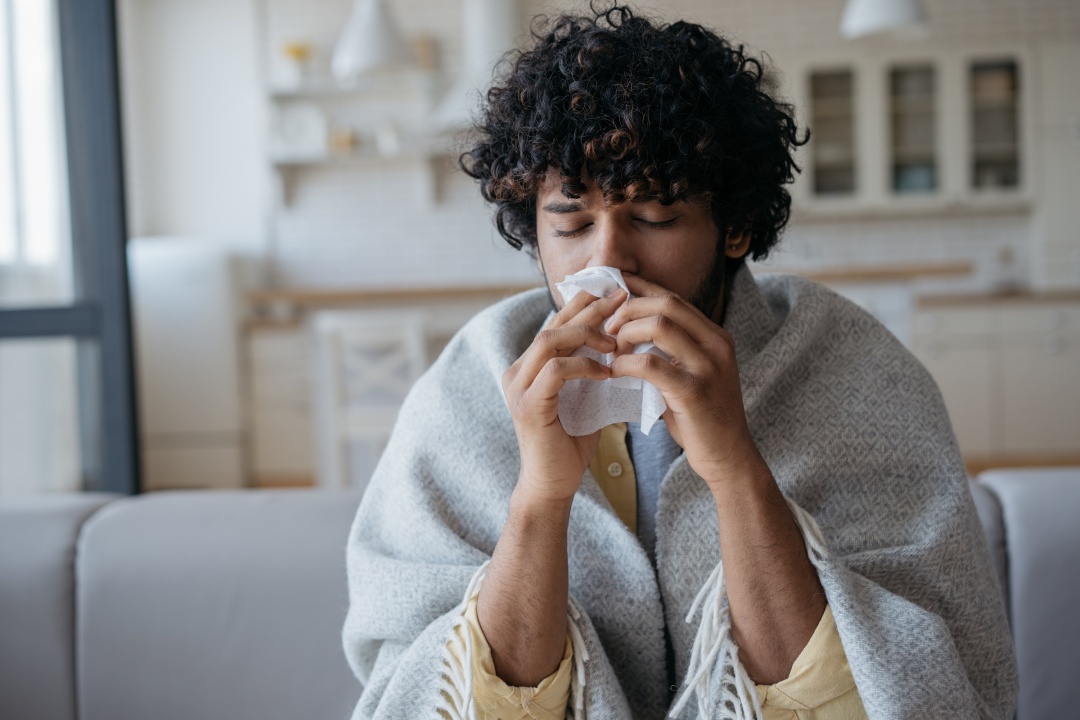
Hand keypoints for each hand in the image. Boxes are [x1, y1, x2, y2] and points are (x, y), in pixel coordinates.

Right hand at [502, 289, 625, 504]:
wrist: (552, 485)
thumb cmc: (571, 444)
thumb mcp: (584, 397)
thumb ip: (590, 370)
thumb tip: (620, 342)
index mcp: (529, 366)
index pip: (556, 323)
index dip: (584, 304)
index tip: (617, 294)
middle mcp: (518, 371)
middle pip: (552, 323)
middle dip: (589, 308)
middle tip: (621, 298)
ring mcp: (519, 387)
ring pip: (550, 340)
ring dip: (586, 334)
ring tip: (615, 340)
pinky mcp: (529, 405)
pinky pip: (556, 370)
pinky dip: (584, 366)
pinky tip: (606, 371)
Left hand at [606, 275, 759, 487]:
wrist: (728, 457)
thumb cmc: (700, 418)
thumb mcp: (689, 374)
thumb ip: (669, 351)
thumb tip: (628, 328)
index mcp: (715, 336)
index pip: (673, 297)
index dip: (640, 289)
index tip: (612, 293)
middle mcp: (716, 344)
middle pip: (666, 303)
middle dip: (629, 309)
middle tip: (606, 328)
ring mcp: (708, 366)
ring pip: (659, 325)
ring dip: (626, 333)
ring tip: (611, 351)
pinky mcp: (694, 391)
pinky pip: (651, 364)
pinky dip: (625, 363)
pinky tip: (614, 372)